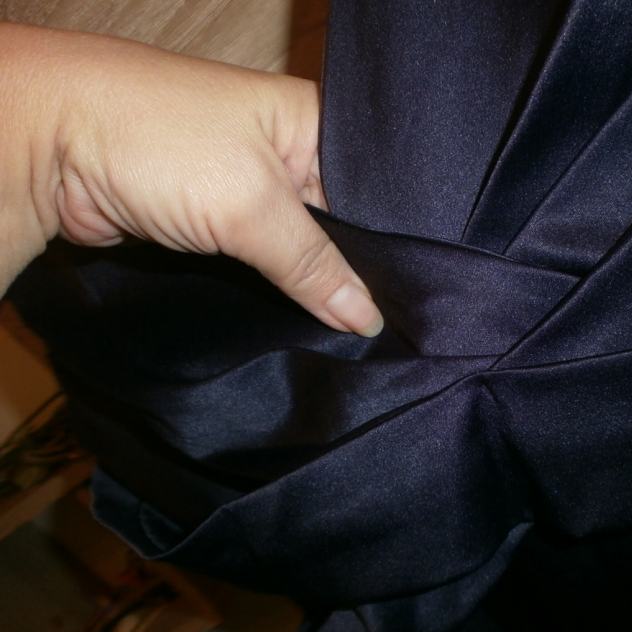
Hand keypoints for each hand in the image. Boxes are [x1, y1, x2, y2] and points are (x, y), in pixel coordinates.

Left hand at [0, 22, 382, 336]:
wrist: (48, 149)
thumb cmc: (159, 142)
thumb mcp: (252, 203)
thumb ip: (314, 264)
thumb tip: (367, 318)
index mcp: (315, 126)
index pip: (376, 195)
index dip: (392, 248)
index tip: (413, 304)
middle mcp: (289, 157)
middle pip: (339, 229)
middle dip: (349, 275)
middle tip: (381, 329)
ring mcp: (248, 193)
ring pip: (296, 254)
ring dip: (308, 289)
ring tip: (350, 336)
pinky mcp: (216, 228)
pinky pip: (259, 267)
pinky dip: (273, 293)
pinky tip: (302, 324)